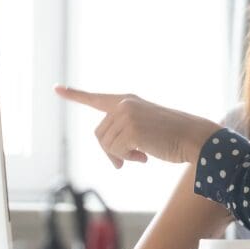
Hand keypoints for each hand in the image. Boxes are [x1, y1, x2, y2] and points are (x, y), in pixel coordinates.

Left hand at [55, 85, 219, 167]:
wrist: (193, 137)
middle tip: (130, 160)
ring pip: (106, 145)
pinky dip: (128, 159)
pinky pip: (116, 152)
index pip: (96, 98)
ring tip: (142, 155)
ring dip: (122, 156)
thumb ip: (125, 134)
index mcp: (128, 101)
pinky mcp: (131, 129)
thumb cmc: (173, 136)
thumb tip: (113, 158)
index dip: (74, 95)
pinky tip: (145, 156)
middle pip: (99, 135)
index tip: (56, 88)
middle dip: (111, 151)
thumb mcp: (145, 130)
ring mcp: (126, 115)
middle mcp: (124, 104)